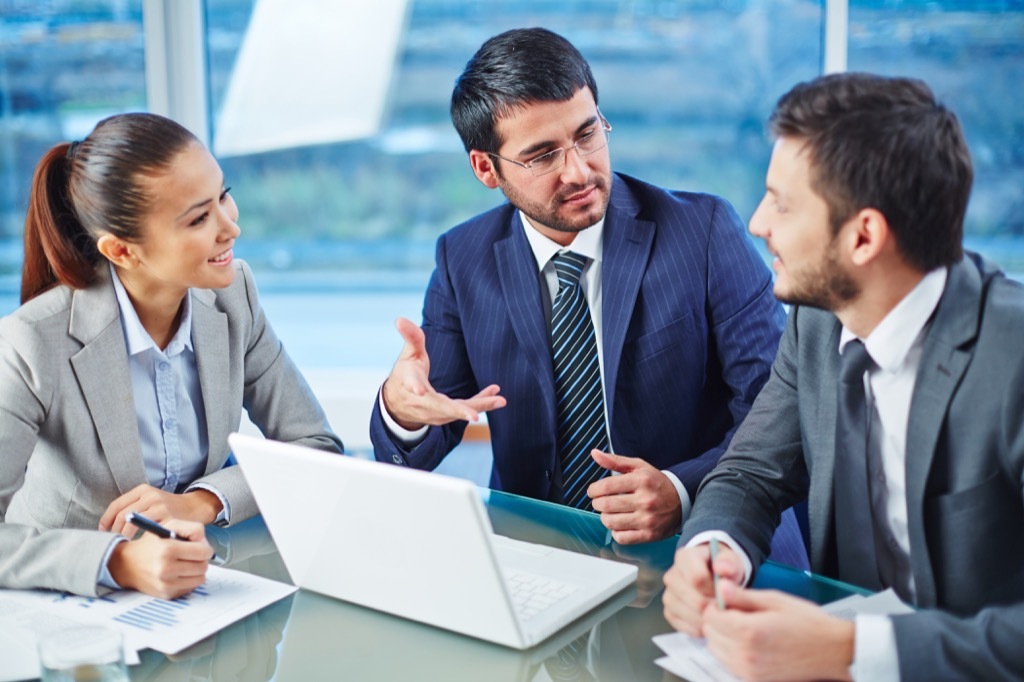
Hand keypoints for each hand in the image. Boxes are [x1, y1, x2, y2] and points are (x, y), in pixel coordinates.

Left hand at [99, 485, 222, 536]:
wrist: (195, 507)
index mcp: (143, 490)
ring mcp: (160, 507)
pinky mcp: (168, 518)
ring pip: (132, 524)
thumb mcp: (151, 500)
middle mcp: (150, 496)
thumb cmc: (169, 508)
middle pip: (123, 515)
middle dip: (114, 531)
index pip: (117, 505)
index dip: (106, 520)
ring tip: (123, 546)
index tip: (103, 532)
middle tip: (112, 542)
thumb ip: (134, 507)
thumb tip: (108, 525)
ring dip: (124, 537)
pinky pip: (147, 531)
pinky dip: (139, 540)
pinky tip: (138, 546)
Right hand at [106, 519, 212, 598]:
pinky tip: (178, 574)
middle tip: (192, 555)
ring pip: (200, 579)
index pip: (203, 552)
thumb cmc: (152, 543)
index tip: (199, 546)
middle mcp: (166, 569)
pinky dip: (188, 580)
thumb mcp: (170, 526)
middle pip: (203, 566)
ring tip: (185, 564)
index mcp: (168, 549)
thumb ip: (193, 529)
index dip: (205, 547)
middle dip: (201, 559)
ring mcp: (166, 584)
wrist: (127, 565)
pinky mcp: (167, 595)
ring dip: (196, 571)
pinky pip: (190, 588)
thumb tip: (205, 543)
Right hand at [381, 317, 505, 429]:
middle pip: (440, 407)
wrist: (398, 404)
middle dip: (458, 410)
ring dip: (479, 406)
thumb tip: (400, 319)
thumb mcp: (407, 355)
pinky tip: (496, 396)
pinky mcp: (445, 417)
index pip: (411, 384)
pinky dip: (481, 404)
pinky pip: (465, 410)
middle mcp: (421, 402)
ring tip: (499, 400)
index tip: (420, 390)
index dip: (415, 386)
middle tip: (474, 415)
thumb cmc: (405, 375)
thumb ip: (411, 337)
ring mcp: (433, 413)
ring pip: (457, 412)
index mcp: (409, 382)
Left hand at [587, 450, 680, 543]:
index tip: (593, 491)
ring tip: (609, 512)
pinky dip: (616, 532)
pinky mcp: (649, 535)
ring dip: (605, 517)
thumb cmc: (656, 483)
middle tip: (600, 502)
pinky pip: (621, 538)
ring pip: (611, 522)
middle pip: (606, 505)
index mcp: (641, 481)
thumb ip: (615, 460)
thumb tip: (594, 453)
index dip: (593, 490)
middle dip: (597, 503)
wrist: (682, 500)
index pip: (606, 486)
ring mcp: (648, 519)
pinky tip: (620, 524)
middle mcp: (645, 500)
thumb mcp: (638, 466)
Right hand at [662, 543, 743, 635]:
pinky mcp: (668, 611)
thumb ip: (729, 563)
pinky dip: (698, 628)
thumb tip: (722, 568)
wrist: (716, 578)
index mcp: (684, 557)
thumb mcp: (731, 562)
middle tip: (726, 608)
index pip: (697, 578)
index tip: (726, 592)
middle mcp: (671, 575)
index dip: (715, 590)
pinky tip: (709, 623)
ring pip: (686, 613)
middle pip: (692, 599)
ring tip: (719, 616)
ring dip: (706, 619)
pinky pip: (682, 625)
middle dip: (712, 607)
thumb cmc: (724, 570)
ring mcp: (668, 594)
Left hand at [702, 582, 854, 681]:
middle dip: (718, 621)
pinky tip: (751, 644)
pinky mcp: (754, 680)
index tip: (729, 602)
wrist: (833, 651)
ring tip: (746, 629)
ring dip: (723, 638)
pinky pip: (729, 664)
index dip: (716, 605)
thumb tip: (721, 587)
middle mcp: (745, 655)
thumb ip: (743, 596)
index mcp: (749, 631)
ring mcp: (749, 671)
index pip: (709, 616)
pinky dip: (732, 653)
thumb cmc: (808, 623)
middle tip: (739, 614)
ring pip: (716, 650)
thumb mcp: (775, 600)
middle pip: (709, 634)